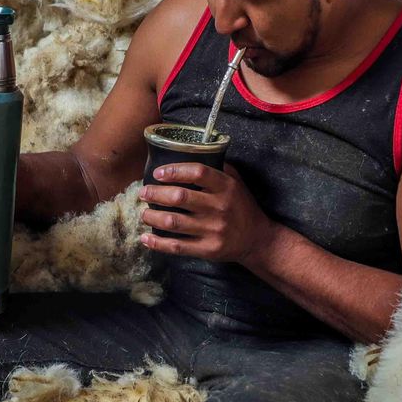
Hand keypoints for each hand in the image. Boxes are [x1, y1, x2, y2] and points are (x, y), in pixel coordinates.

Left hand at [138, 163, 277, 263]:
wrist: (258, 239)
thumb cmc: (242, 206)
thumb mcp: (236, 183)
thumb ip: (217, 168)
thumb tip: (191, 153)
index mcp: (226, 187)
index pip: (197, 172)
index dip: (174, 170)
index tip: (158, 173)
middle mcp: (219, 207)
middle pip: (180, 197)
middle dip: (155, 193)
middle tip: (143, 192)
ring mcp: (213, 230)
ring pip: (174, 222)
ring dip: (153, 217)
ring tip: (144, 213)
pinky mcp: (208, 249)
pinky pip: (177, 246)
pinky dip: (158, 243)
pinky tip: (145, 238)